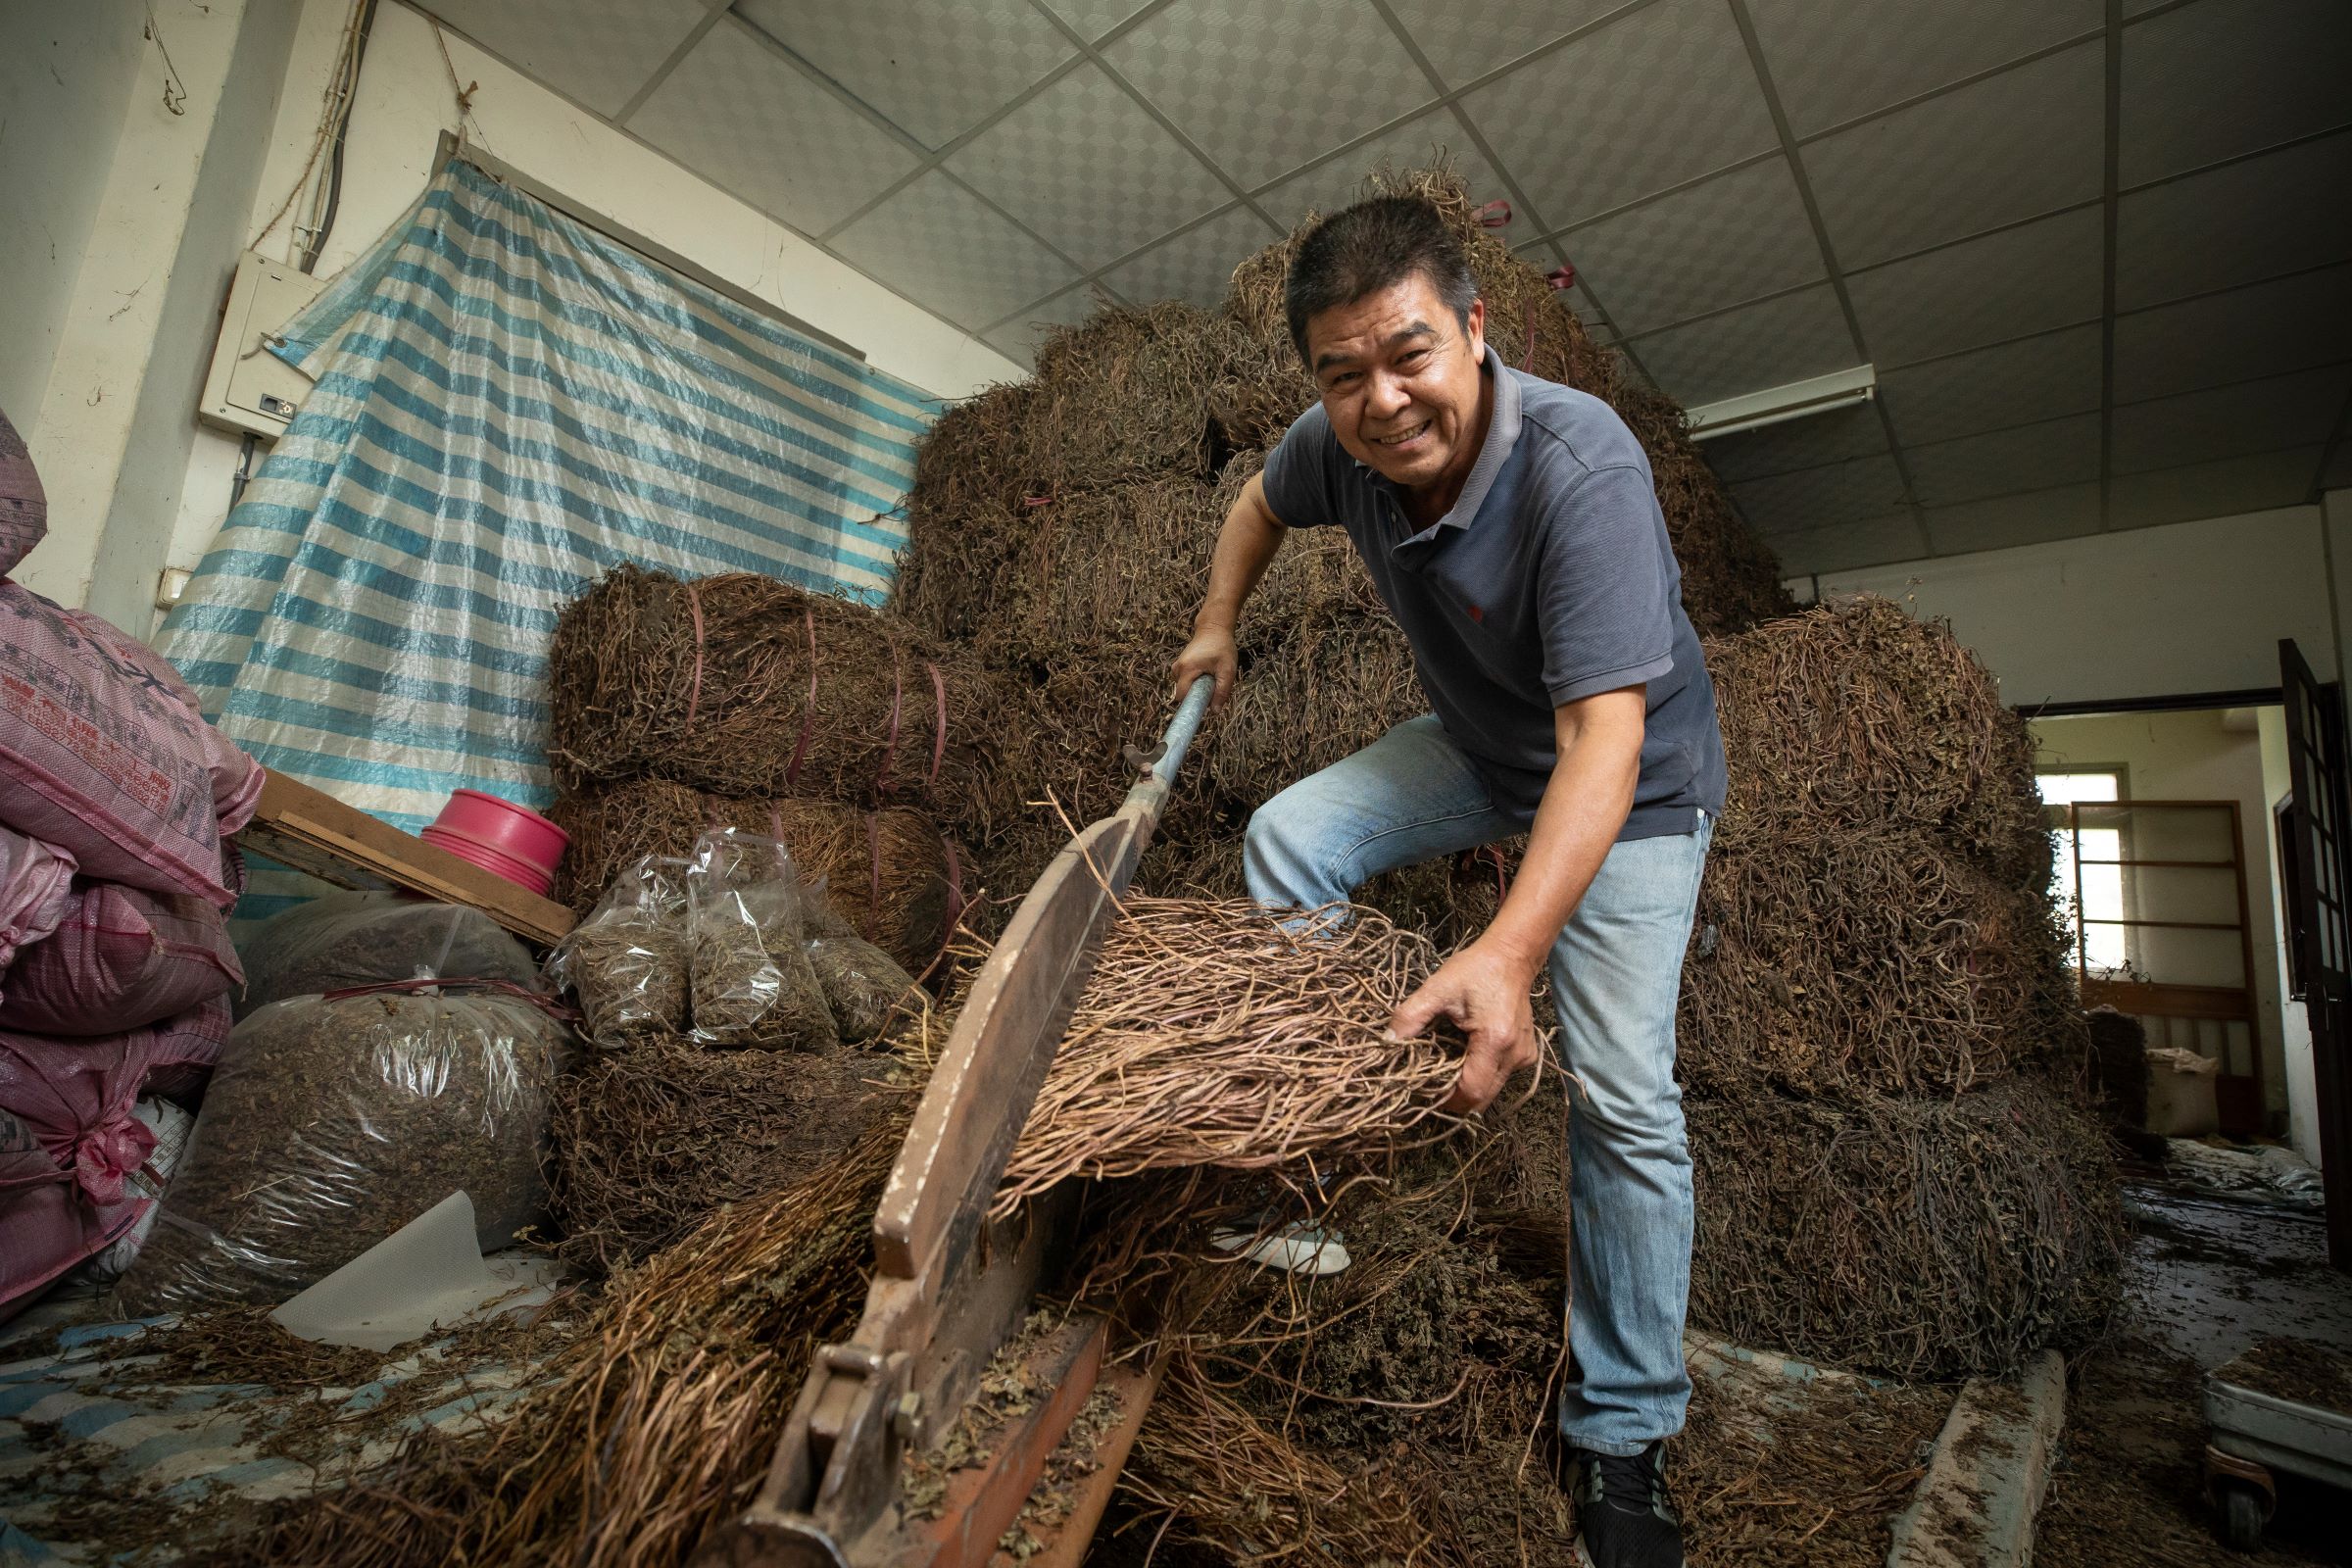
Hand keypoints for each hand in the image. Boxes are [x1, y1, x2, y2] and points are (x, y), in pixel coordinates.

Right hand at [1170, 624, 1238, 712]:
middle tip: (1213, 687)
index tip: (1205, 705)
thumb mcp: (1227, 670)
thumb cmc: (1222, 647)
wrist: (1214, 628)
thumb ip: (1222, 691)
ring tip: (1211, 678)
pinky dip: (1195, 683)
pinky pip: (1185, 682)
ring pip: (1185, 689)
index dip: (1192, 705)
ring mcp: (1177, 667)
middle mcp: (1177, 669)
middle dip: (1198, 696)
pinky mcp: (1180, 667)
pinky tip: (1206, 674)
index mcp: (1186, 669)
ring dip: (1197, 689)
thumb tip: (1215, 712)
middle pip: (1184, 694)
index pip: (1182, 697)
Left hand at [1389, 939, 1541, 1113]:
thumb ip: (1410, 1016)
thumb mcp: (1437, 989)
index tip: (1424, 1089)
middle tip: (1431, 1083)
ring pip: (1492, 1091)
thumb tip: (1387, 1042)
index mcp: (1494, 1040)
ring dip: (1468, 1086)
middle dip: (1455, 1098)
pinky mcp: (1527, 1055)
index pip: (1471, 1092)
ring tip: (1448, 1065)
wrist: (1511, 957)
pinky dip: (1481, 1074)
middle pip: (1482, 1099)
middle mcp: (1514, 1055)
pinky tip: (1468, 1055)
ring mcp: (1524, 1057)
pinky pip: (1500, 1077)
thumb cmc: (1474, 971)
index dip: (1446, 1099)